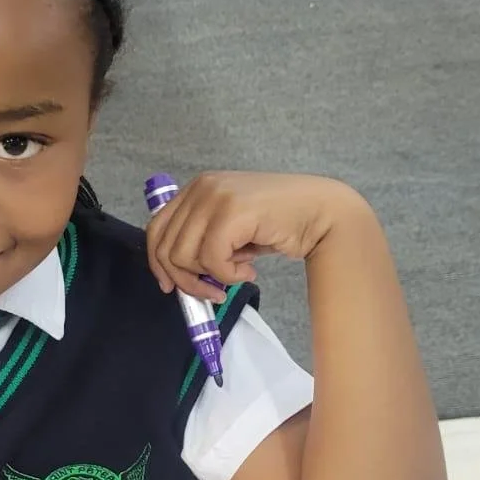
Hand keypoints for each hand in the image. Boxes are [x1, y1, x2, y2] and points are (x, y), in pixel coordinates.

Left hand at [146, 171, 365, 300]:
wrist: (322, 213)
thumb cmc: (278, 224)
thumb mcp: (230, 229)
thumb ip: (202, 241)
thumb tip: (175, 276)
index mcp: (197, 189)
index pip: (157, 230)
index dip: (158, 263)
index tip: (169, 286)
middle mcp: (202, 187)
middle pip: (167, 248)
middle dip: (186, 280)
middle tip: (212, 292)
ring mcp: (215, 196)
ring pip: (185, 256)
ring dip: (210, 279)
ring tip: (236, 275)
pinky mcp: (232, 212)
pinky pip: (212, 260)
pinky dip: (229, 276)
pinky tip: (250, 271)